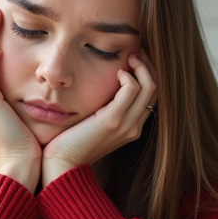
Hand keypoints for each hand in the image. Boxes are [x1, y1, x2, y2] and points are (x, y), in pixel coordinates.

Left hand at [41, 53, 155, 186]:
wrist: (62, 166)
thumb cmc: (71, 145)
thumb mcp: (93, 125)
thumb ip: (103, 111)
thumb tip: (102, 90)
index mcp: (131, 128)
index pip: (150, 97)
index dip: (148, 75)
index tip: (136, 60)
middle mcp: (134, 127)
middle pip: (154, 89)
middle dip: (149, 66)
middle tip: (136, 52)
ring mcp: (126, 124)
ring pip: (148, 87)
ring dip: (141, 67)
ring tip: (129, 57)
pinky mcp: (113, 120)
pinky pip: (131, 90)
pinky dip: (128, 76)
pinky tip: (118, 71)